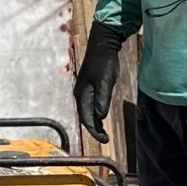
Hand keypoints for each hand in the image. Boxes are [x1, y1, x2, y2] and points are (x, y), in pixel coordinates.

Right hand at [73, 21, 130, 142]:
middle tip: (105, 139)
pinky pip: (91, 105)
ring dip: (95, 122)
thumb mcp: (106, 82)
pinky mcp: (90, 87)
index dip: (95, 131)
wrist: (103, 45)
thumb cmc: (104, 63)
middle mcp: (81, 94)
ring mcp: (85, 90)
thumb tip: (100, 117)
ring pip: (88, 111)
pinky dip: (96, 114)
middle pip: (85, 117)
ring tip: (104, 132)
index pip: (87, 118)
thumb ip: (102, 100)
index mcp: (82, 94)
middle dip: (94, 129)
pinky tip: (102, 117)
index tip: (104, 140)